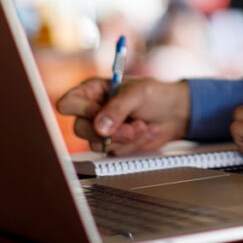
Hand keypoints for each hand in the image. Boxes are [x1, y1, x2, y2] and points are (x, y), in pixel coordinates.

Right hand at [55, 77, 190, 154]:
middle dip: (110, 132)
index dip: (82, 110)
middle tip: (131, 128)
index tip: (100, 111)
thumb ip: (118, 108)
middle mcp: (92, 110)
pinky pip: (114, 151)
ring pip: (97, 144)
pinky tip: (145, 132)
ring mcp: (101, 129)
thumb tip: (100, 127)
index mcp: (92, 91)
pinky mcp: (113, 144)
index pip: (68, 103)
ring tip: (143, 126)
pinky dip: (133, 144)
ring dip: (124, 138)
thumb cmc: (156, 95)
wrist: (175, 113)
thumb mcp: (138, 94)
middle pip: (80, 128)